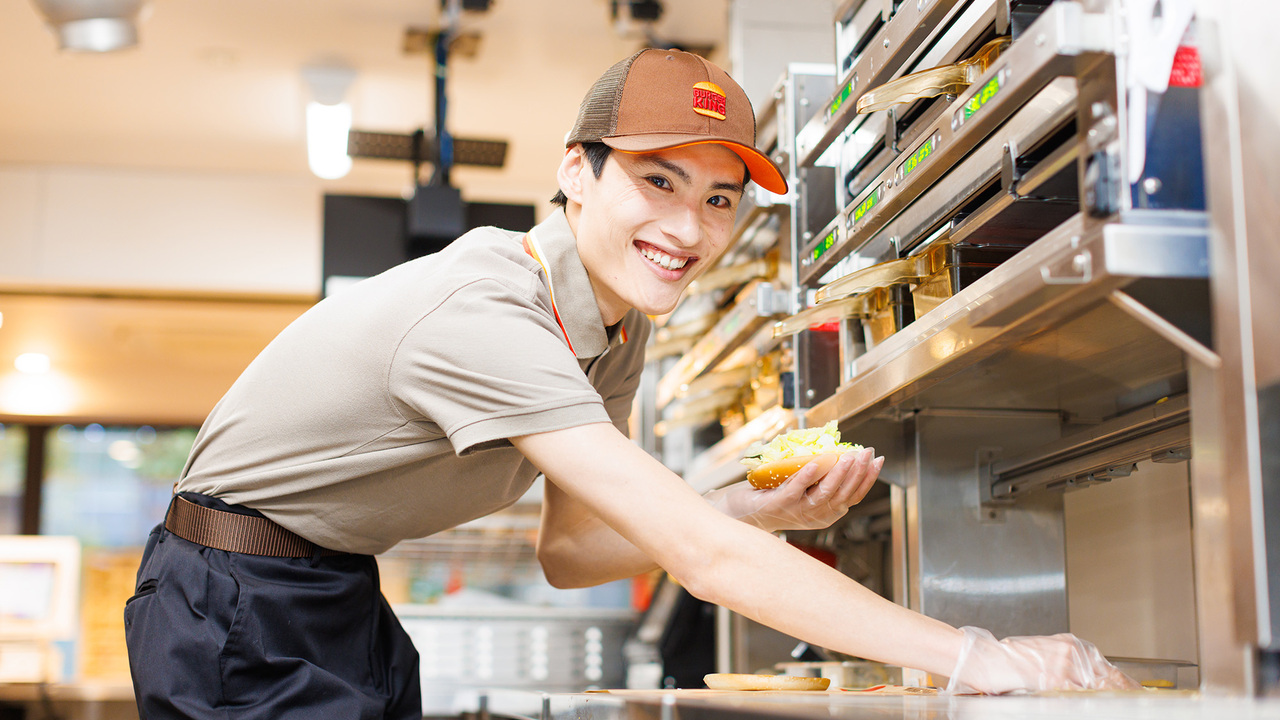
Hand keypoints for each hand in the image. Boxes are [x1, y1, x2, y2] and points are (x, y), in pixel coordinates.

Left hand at [705, 447, 883, 532]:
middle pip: (843, 495)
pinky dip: (807, 476)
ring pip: (824, 494)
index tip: (878, 460)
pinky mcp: (779, 505)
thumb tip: (839, 451)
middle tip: (867, 453)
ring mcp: (797, 512)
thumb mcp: (805, 489)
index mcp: (826, 514)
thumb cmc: (775, 497)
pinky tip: (816, 462)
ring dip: (838, 474)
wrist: (743, 513)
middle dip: (858, 472)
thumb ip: (822, 478)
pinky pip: (797, 490)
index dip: (867, 479)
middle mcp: (815, 516)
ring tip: (848, 457)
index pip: (853, 497)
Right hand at [946, 626, 1139, 693]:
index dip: (1125, 684)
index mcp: (1070, 644)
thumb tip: (1085, 682)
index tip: (1137, 693)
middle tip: (1141, 702)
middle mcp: (1071, 652)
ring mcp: (1064, 667)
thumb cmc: (1007, 659)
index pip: (1108, 668)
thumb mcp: (1042, 655)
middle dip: (1125, 694)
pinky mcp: (1054, 680)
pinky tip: (1097, 706)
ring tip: (1123, 706)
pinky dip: (1089, 702)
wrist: (984, 658)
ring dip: (1111, 699)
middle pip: (1110, 679)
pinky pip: (1079, 696)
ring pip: (1098, 688)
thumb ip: (1065, 665)